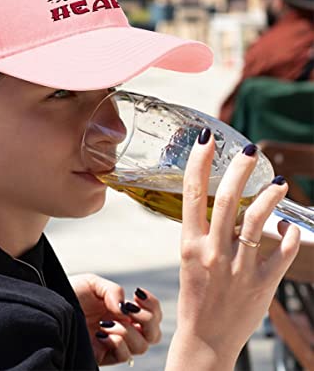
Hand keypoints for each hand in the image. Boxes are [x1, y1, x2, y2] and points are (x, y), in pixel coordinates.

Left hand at [69, 273, 161, 365]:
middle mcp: (122, 327)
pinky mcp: (101, 355)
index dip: (152, 307)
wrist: (49, 303)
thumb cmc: (71, 292)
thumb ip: (113, 291)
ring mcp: (113, 343)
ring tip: (107, 321)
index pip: (153, 316)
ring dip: (127, 331)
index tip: (137, 294)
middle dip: (147, 320)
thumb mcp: (93, 284)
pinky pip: (122, 356)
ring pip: (140, 347)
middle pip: (153, 335)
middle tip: (129, 309)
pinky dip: (116, 344)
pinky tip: (101, 333)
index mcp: (123, 311)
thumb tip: (125, 308)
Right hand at [166, 131, 299, 369]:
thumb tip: (223, 207)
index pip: (192, 193)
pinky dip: (288, 235)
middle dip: (240, 168)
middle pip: (228, 199)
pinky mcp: (262, 285)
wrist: (205, 339)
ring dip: (270, 197)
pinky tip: (290, 226)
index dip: (199, 162)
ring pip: (257, 220)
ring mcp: (238, 268)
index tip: (206, 139)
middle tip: (250, 151)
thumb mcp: (189, 260)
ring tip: (279, 183)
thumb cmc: (195, 296)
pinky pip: (281, 253)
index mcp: (189, 244)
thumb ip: (204, 233)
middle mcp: (212, 252)